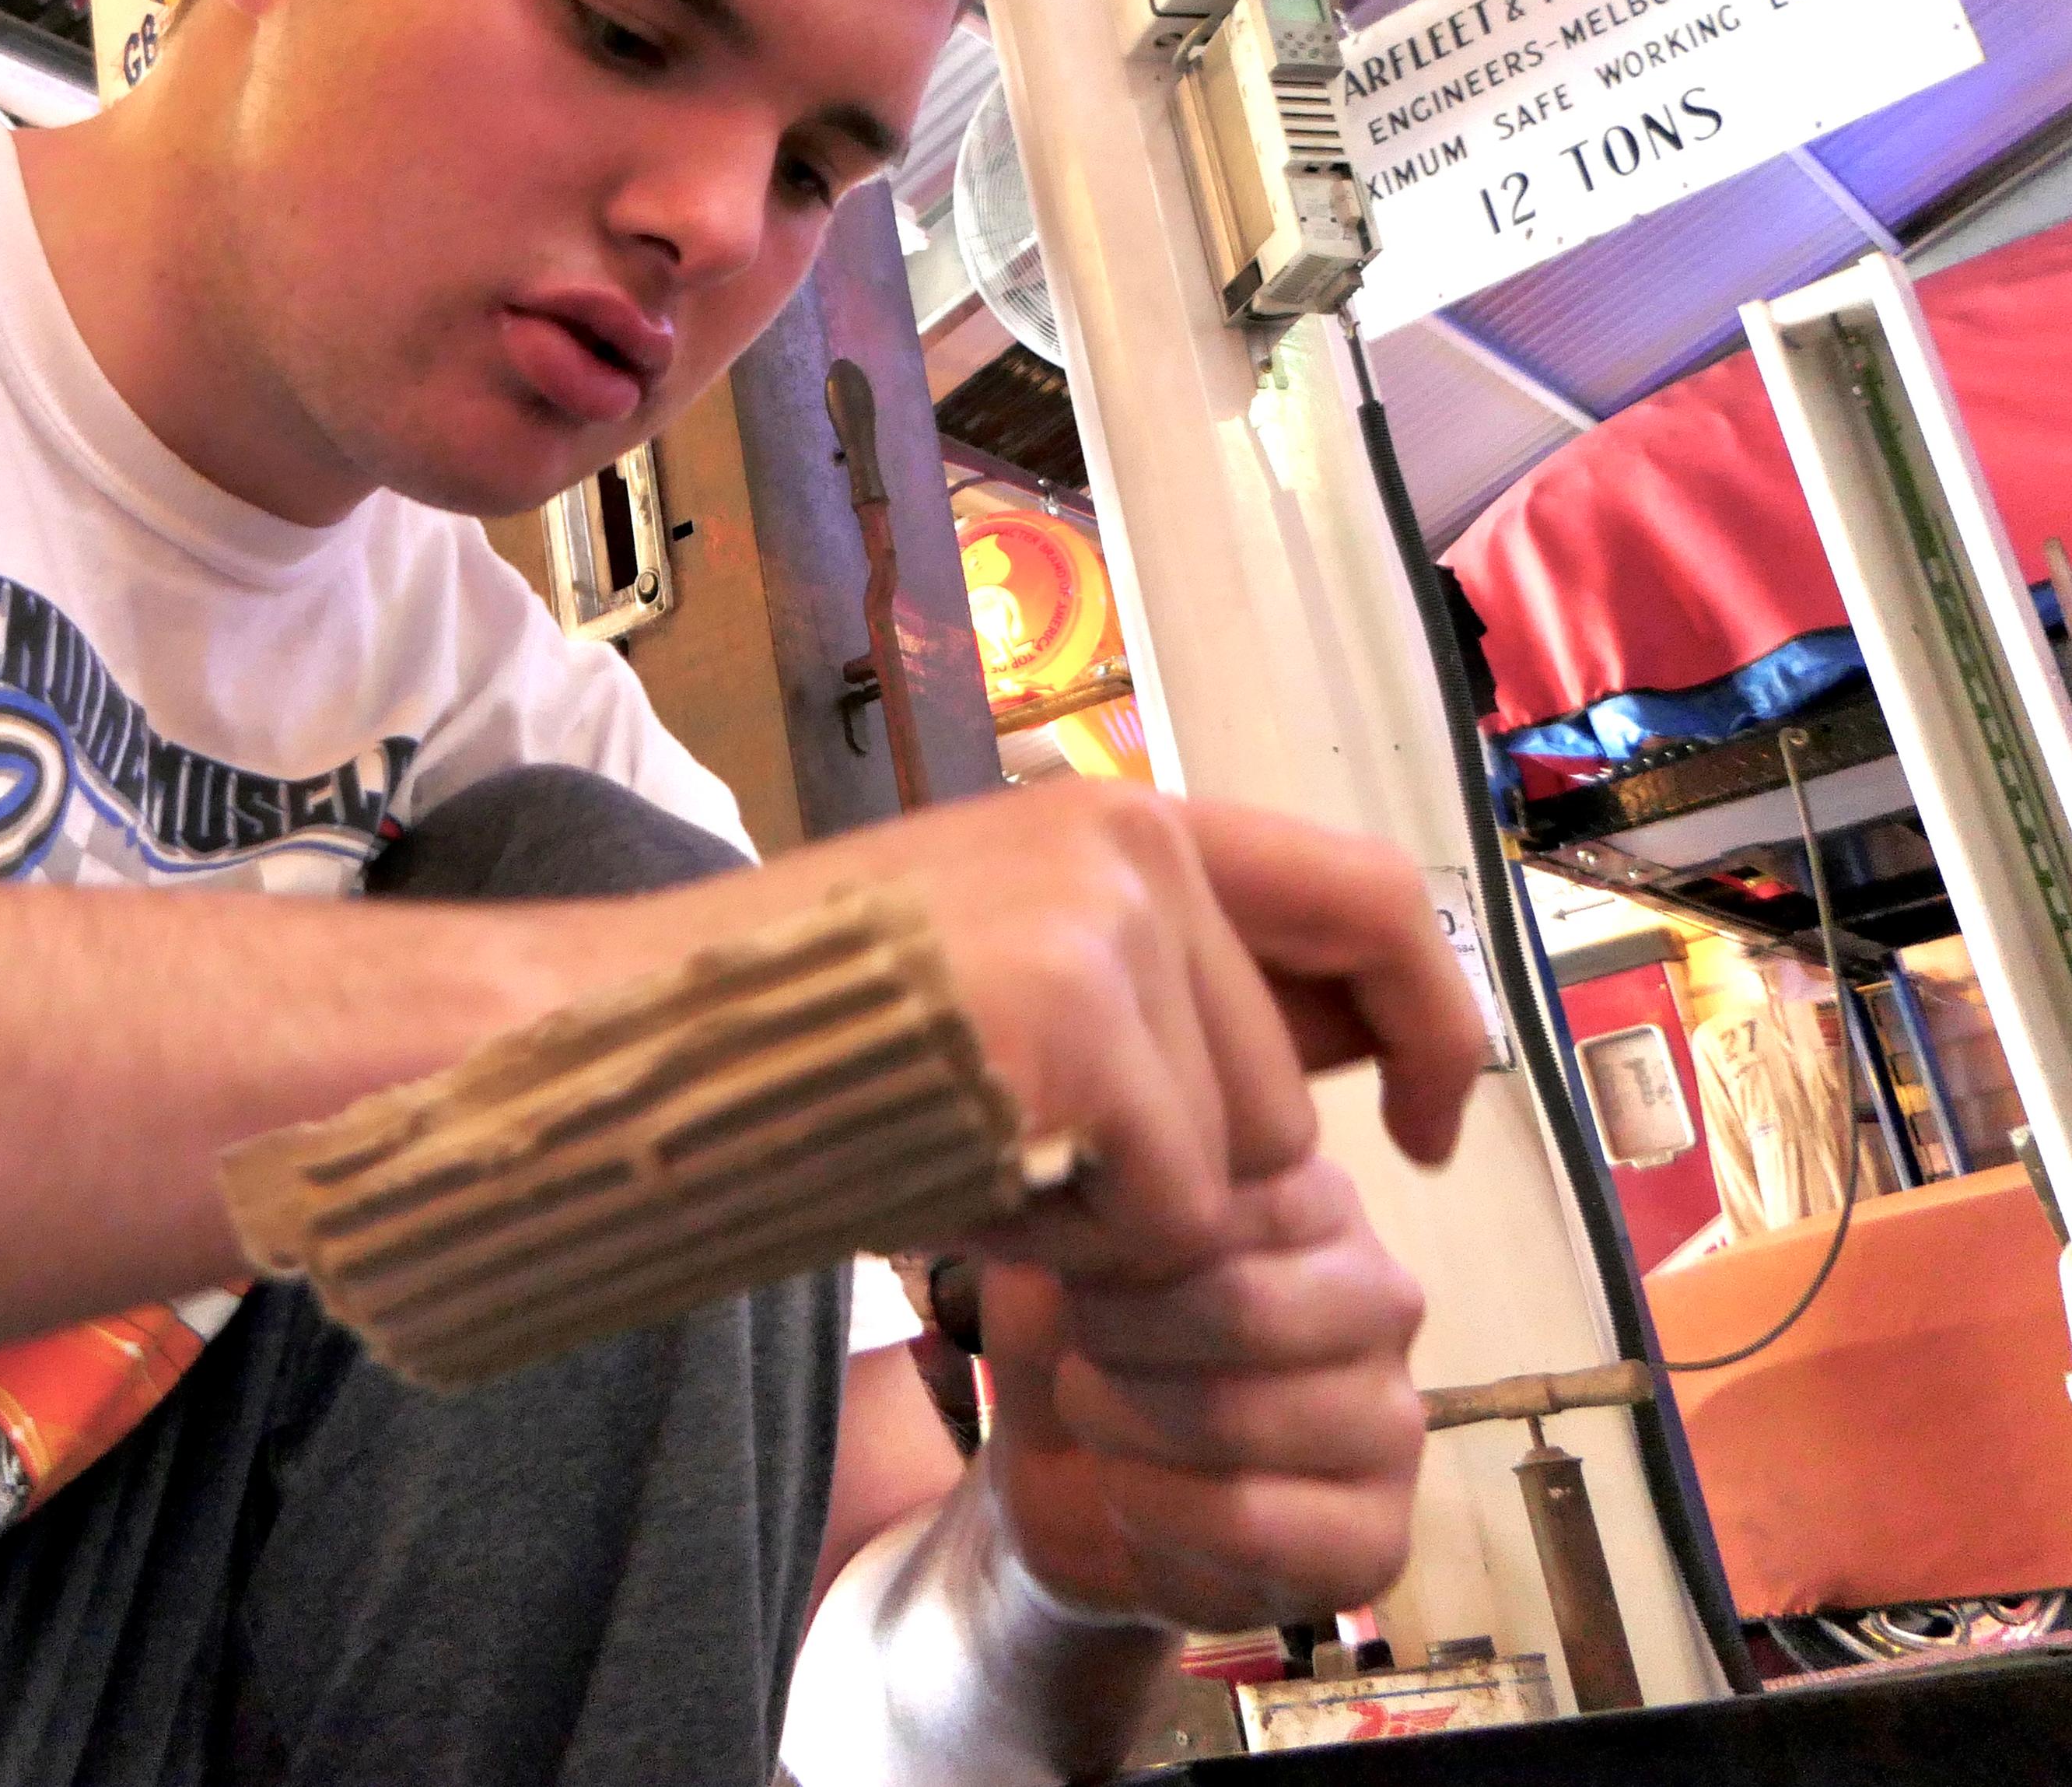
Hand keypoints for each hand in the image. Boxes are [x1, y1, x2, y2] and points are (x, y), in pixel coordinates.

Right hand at [676, 781, 1480, 1285]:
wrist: (634, 1045)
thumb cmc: (800, 1037)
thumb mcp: (1013, 967)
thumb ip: (1172, 990)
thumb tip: (1356, 1051)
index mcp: (1122, 822)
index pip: (1366, 898)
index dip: (1436, 1021)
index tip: (1437, 1129)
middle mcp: (1132, 845)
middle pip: (1284, 1105)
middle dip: (1175, 1183)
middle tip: (1015, 1154)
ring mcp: (1105, 925)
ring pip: (1238, 1173)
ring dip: (1117, 1220)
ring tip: (976, 1152)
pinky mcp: (1077, 1023)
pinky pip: (1168, 1218)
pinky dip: (1073, 1249)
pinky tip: (964, 1181)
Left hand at [979, 1158, 1427, 1633]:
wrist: (1078, 1497)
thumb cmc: (1083, 1350)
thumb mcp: (1046, 1267)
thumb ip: (1066, 1225)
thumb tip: (1071, 1198)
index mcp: (1313, 1202)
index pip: (1227, 1198)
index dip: (1117, 1246)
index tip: (1065, 1275)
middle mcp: (1379, 1299)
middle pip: (1245, 1308)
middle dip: (1118, 1339)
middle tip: (1073, 1357)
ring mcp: (1391, 1422)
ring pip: (1239, 1419)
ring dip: (1122, 1429)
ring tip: (1093, 1421)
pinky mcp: (1376, 1537)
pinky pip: (1249, 1525)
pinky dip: (1153, 1513)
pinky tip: (1128, 1495)